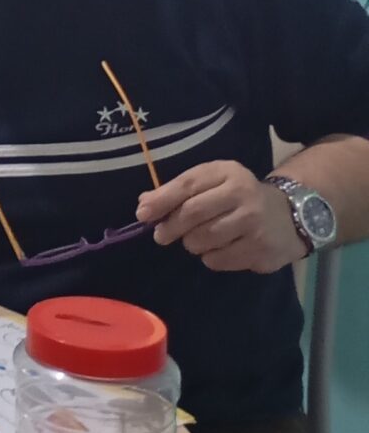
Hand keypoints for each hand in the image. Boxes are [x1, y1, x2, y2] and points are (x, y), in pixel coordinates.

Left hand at [138, 162, 306, 273]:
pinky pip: (219, 260)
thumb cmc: (239, 197)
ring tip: (197, 239)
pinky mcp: (261, 249)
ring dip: (192, 243)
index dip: (161, 200)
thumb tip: (144, 204)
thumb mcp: (212, 183)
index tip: (142, 214)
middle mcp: (243, 195)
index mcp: (227, 173)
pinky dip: (210, 258)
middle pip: (193, 214)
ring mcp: (254, 223)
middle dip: (171, 227)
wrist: (290, 215)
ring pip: (204, 240)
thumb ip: (179, 190)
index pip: (187, 185)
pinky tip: (219, 249)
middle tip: (162, 235)